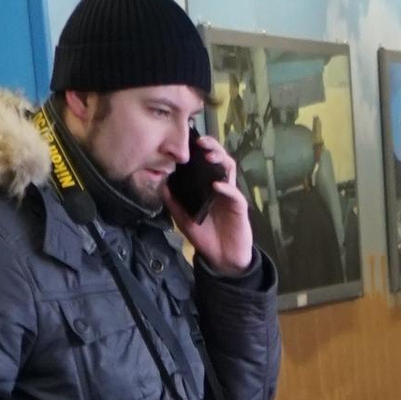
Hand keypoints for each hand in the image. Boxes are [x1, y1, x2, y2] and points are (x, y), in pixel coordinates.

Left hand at [172, 133, 255, 271]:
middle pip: (220, 158)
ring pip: (230, 169)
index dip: (200, 149)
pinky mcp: (239, 207)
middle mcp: (220, 186)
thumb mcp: (183, 218)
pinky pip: (234, 193)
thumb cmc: (205, 236)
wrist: (221, 258)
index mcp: (207, 186)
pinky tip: (216, 185)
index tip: (189, 141)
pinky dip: (226, 187)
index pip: (205, 161)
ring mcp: (230, 195)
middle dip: (212, 147)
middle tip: (201, 142)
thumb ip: (173, 201)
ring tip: (209, 156)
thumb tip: (161, 183)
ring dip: (221, 159)